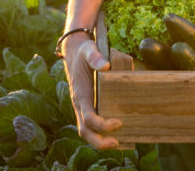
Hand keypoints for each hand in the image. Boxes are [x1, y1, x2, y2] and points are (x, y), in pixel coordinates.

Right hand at [63, 34, 122, 148]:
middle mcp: (80, 104)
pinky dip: (101, 133)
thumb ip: (95, 57)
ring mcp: (83, 106)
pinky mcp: (88, 106)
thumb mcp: (89, 50)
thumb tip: (105, 66)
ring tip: (119, 143)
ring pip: (87, 131)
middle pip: (85, 131)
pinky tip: (118, 132)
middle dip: (99, 142)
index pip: (88, 118)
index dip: (102, 125)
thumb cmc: (84, 51)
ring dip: (100, 140)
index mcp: (81, 94)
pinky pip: (92, 124)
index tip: (118, 122)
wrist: (75, 51)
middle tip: (117, 143)